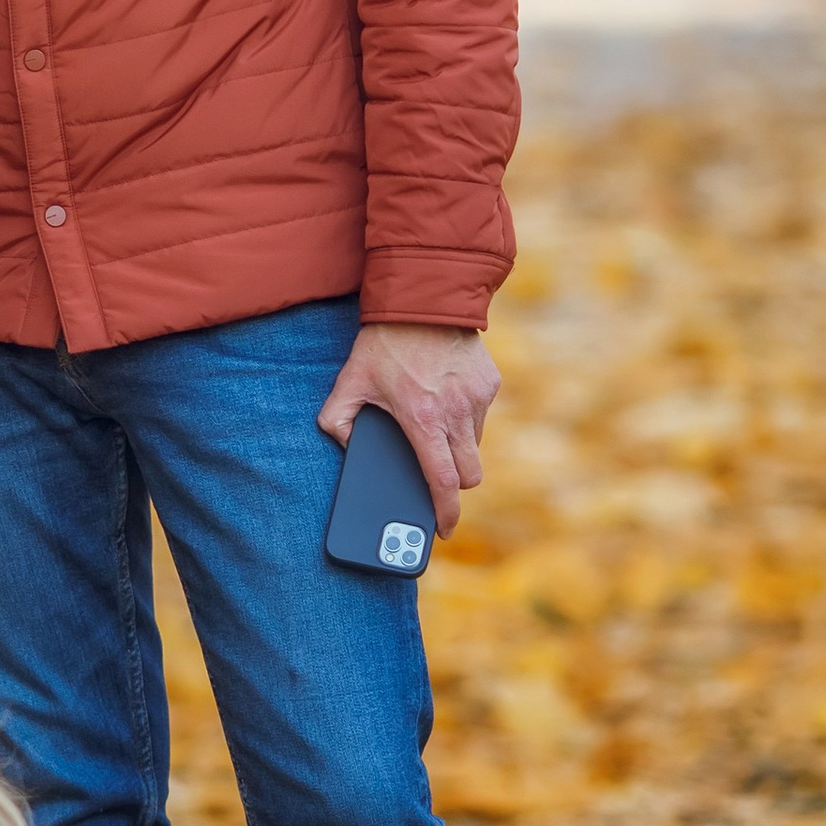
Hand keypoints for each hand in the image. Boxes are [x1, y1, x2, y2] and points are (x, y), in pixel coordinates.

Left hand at [318, 321, 498, 539]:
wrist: (423, 298)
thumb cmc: (383, 343)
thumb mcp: (349, 381)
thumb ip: (336, 419)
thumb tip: (344, 446)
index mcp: (423, 419)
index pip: (442, 480)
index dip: (445, 511)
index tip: (443, 528)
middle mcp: (456, 412)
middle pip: (470, 474)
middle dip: (455, 485)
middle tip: (437, 481)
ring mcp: (477, 398)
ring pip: (476, 446)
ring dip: (459, 450)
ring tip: (433, 435)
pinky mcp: (489, 383)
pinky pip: (481, 417)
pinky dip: (466, 420)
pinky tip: (443, 402)